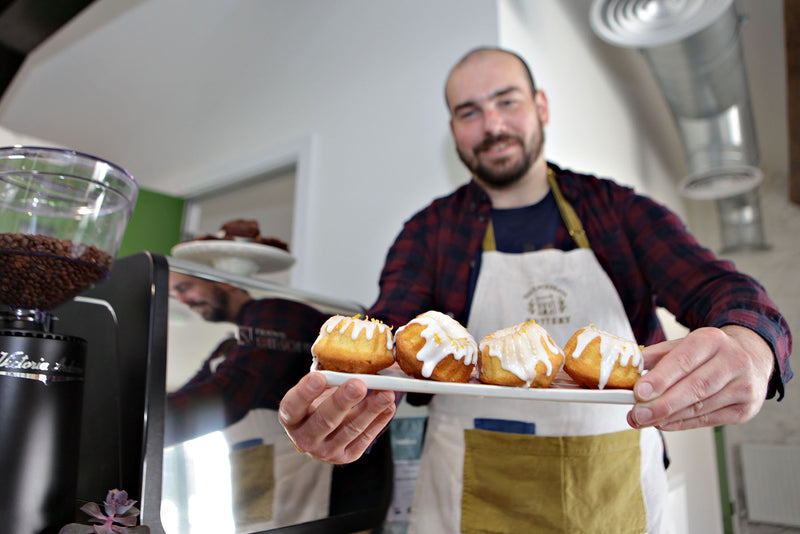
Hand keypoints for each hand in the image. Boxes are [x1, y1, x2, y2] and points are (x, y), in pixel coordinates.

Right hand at [278, 372, 396, 463]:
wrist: (318, 434)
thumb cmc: (316, 403)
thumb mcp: (314, 390)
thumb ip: (327, 378)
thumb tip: (350, 358)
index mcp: (291, 418)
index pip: (293, 407)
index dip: (305, 393)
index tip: (319, 376)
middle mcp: (305, 438)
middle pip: (324, 421)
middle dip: (343, 401)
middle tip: (359, 384)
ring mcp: (326, 451)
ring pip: (350, 430)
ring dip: (370, 410)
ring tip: (385, 393)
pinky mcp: (346, 456)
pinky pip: (365, 438)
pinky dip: (379, 420)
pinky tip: (388, 405)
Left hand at [627, 325, 774, 430]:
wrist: (751, 356)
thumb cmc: (709, 352)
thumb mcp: (683, 344)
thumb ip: (656, 356)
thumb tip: (630, 370)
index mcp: (712, 340)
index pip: (684, 361)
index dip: (661, 379)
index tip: (639, 392)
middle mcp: (733, 361)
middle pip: (695, 387)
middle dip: (662, 404)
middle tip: (637, 415)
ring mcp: (743, 387)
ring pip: (701, 407)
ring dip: (669, 417)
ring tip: (644, 420)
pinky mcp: (745, 409)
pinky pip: (708, 420)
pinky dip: (683, 423)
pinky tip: (664, 423)